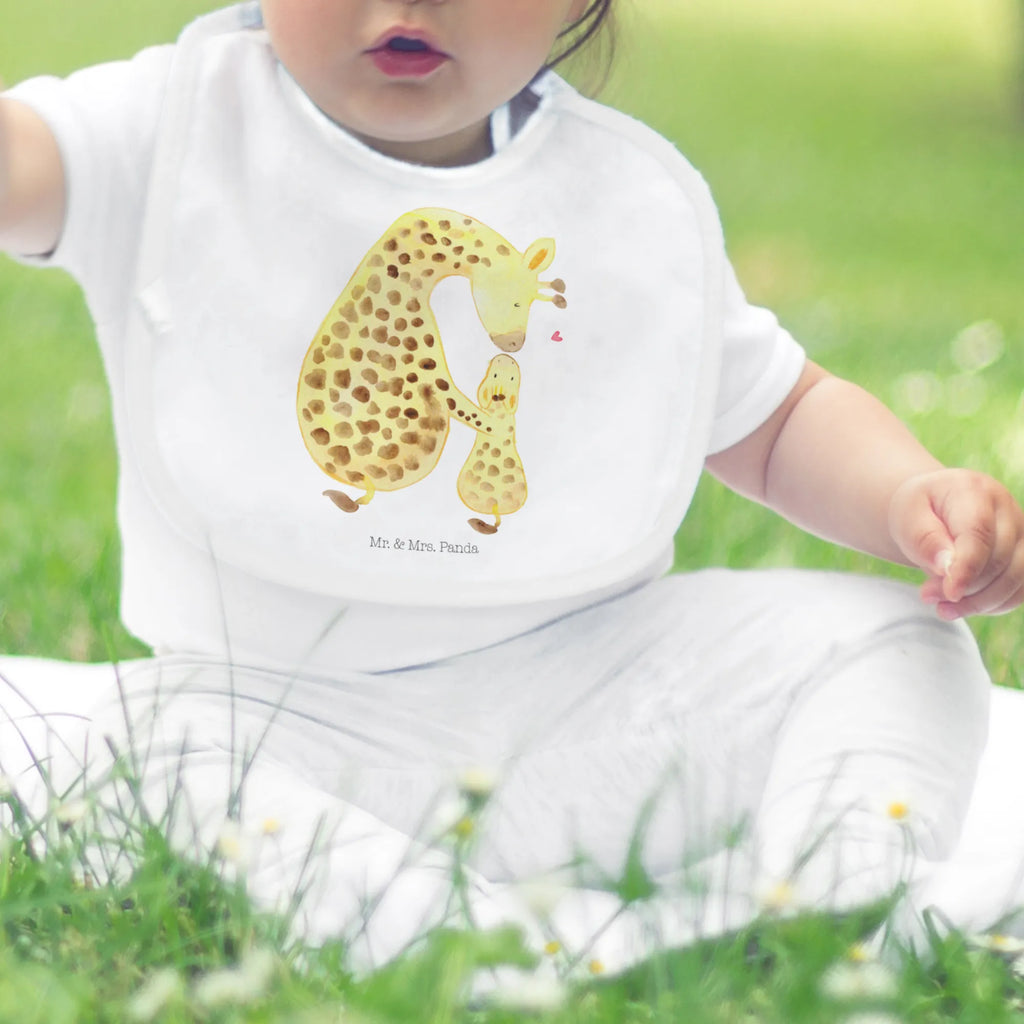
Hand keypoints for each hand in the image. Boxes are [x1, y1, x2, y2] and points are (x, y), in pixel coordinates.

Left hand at [889, 469, 1023, 618]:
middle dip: (965, 588)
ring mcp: (1021, 530)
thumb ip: (925, 540)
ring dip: (981, 602)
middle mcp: (1006, 507)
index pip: (979, 533)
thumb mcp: (907, 517)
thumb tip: (947, 569)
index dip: (967, 568)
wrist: (932, 507)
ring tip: (943, 607)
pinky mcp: (1023, 553)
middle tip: (927, 595)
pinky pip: (1020, 588)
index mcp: (973, 491)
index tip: (950, 593)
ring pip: (1017, 577)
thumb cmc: (918, 511)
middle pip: (999, 559)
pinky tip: (964, 606)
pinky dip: (995, 604)